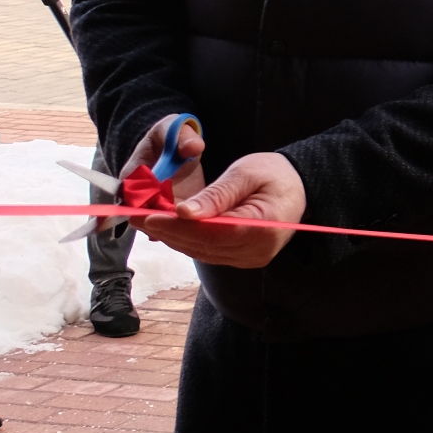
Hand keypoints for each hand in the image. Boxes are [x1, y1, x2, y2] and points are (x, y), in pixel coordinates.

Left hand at [126, 122, 305, 268]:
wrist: (298, 187)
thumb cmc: (274, 174)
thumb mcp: (245, 173)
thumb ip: (217, 194)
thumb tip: (183, 212)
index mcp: (264, 227)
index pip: (213, 232)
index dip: (178, 226)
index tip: (147, 216)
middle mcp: (258, 251)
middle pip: (204, 245)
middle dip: (168, 231)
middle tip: (134, 216)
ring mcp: (251, 259)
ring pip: (202, 252)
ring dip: (173, 237)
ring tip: (145, 221)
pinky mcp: (242, 259)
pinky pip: (208, 252)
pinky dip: (186, 240)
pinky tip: (168, 228)